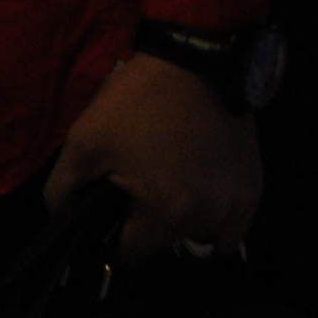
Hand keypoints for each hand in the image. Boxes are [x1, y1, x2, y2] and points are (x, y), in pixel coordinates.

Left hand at [48, 53, 262, 259]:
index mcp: (167, 212)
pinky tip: (198, 195)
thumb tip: (62, 218)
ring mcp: (238, 202)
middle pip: (167, 245)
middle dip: (145, 229)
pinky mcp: (255, 184)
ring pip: (203, 236)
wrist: (195, 61)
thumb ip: (64, 190)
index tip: (104, 224)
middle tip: (132, 192)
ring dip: (183, 224)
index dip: (109, 245)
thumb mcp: (83, 142)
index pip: (131, 256)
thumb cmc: (138, 102)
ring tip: (166, 189)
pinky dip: (217, 218)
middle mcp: (209, 217)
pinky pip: (234, 223)